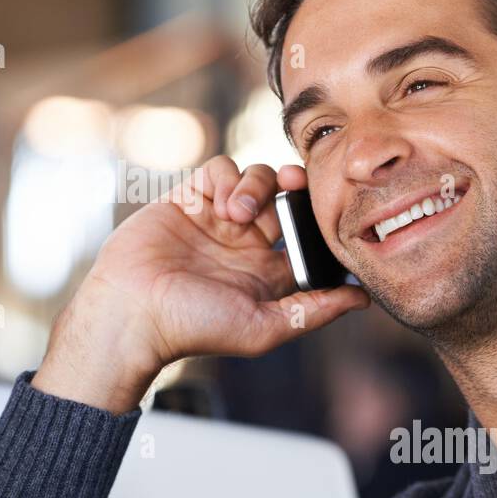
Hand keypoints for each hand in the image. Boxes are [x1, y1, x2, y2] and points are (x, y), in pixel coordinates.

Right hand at [33, 156, 368, 413]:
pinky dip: (228, 176)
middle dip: (294, 186)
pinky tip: (222, 204)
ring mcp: (215, 218)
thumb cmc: (193, 328)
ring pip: (255, 177)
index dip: (318, 217)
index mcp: (266, 272)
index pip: (306, 233)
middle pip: (285, 196)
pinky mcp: (187, 199)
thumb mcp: (264, 327)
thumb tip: (364, 300)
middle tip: (296, 185)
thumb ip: (314, 311)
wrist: (132, 312)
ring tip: (239, 212)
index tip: (325, 210)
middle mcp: (244, 242)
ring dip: (257, 185)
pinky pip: (219, 169)